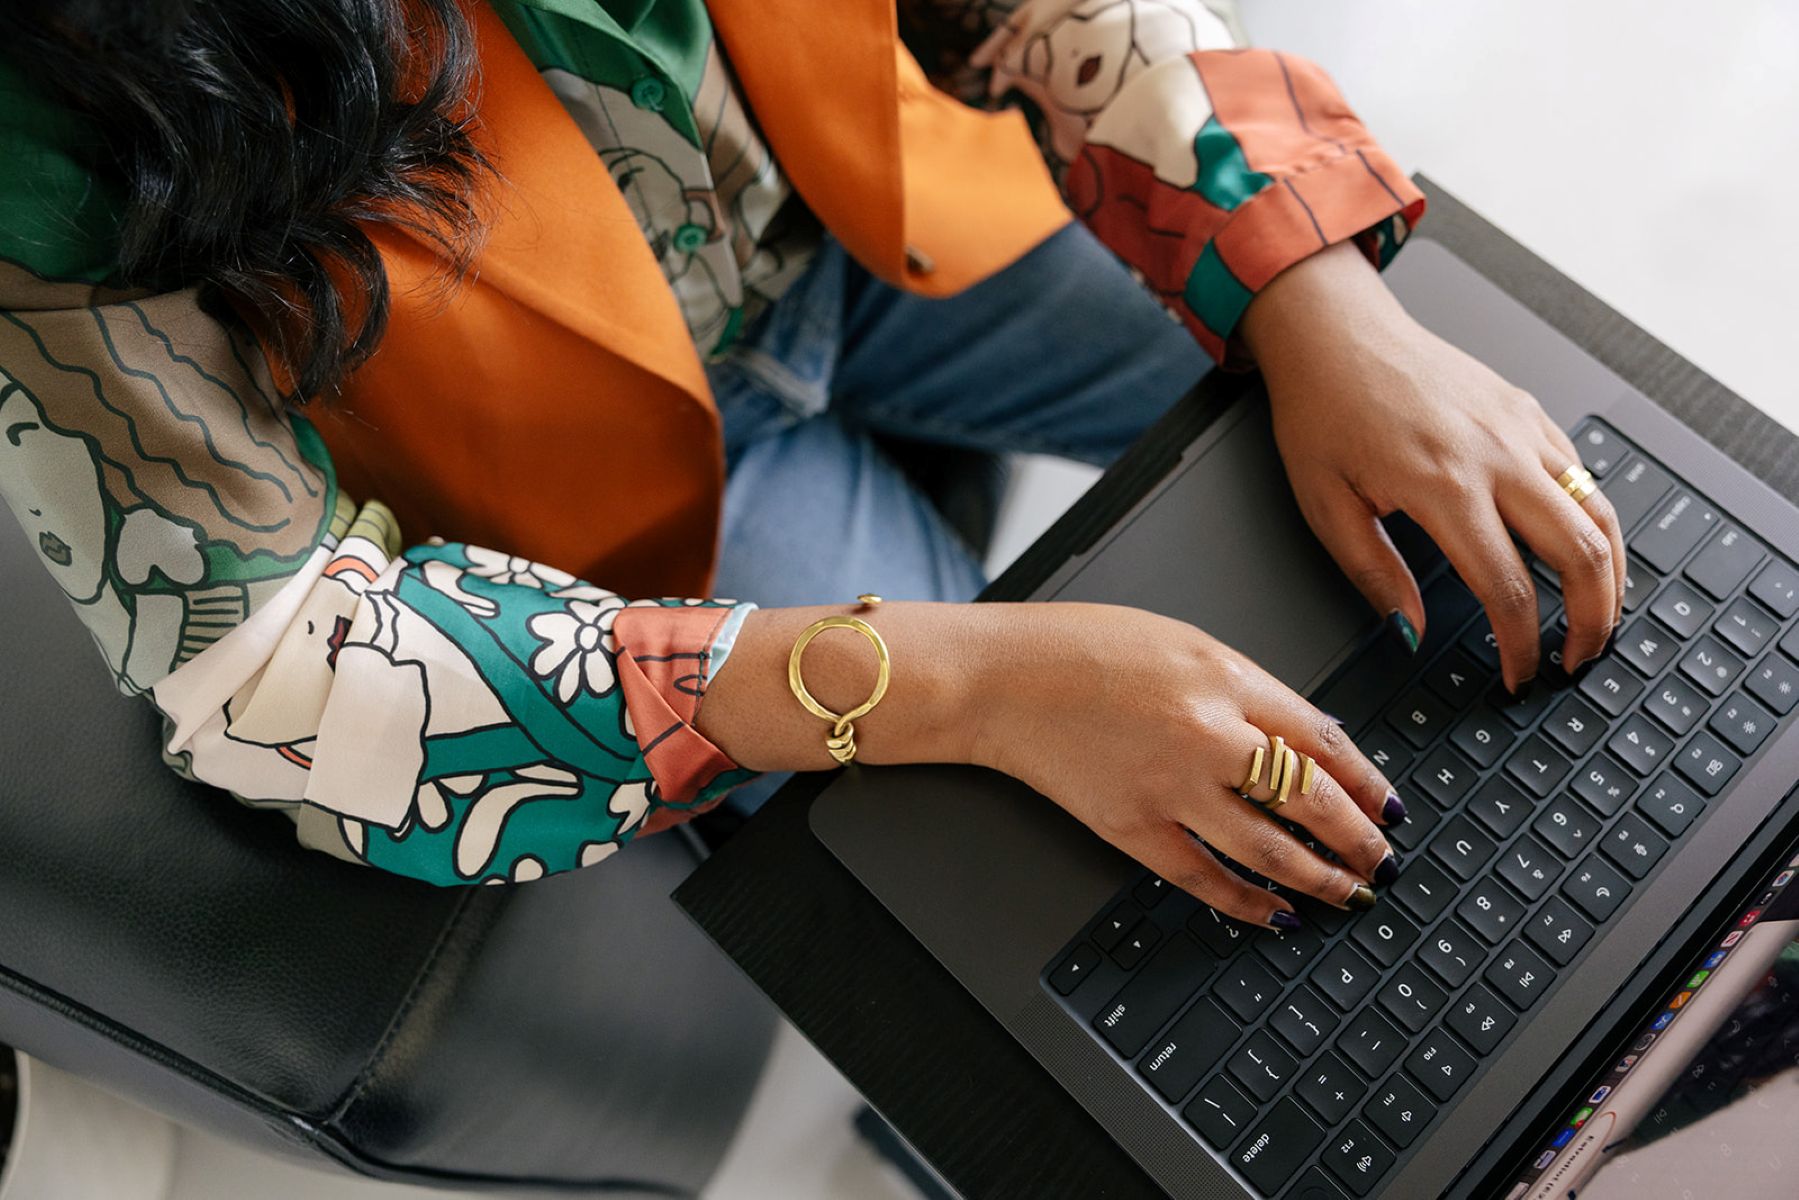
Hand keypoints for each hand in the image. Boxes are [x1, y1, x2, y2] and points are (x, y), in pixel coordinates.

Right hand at [971, 603, 1401, 928]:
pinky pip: (1204, 878)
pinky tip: (1273, 915)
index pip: (1324, 740)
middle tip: (1382, 863)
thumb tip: (1304, 742)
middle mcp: (1208, 734)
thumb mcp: (1183, 643)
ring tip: (1346, 895)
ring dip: (1318, 879)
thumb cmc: (1080, 649)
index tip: (1390, 807)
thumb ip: (1246, 690)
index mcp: (1227, 679)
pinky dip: (1246, 903)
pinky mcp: (1130, 827)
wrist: (1000, 678)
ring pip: (1269, 850)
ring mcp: (1170, 787)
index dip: (1368, 782)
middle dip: (1359, 840)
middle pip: (1311, 801)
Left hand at [1242, 242, 1626, 691]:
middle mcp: (1496, 455)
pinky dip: (1595, 523)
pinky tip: (1580, 552)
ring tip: (1595, 617)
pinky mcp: (1529, 412)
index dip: (1520, 646)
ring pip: (1600, 513)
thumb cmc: (1323, 409)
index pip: (1508, 588)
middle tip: (1577, 660)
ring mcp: (1522, 429)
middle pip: (1581, 553)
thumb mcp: (1326, 505)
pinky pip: (1583, 476)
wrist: (1335, 333)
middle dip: (1592, 621)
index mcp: (1443, 486)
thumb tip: (1410, 634)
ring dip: (1609, 576)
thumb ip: (1375, 575)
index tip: (1517, 675)